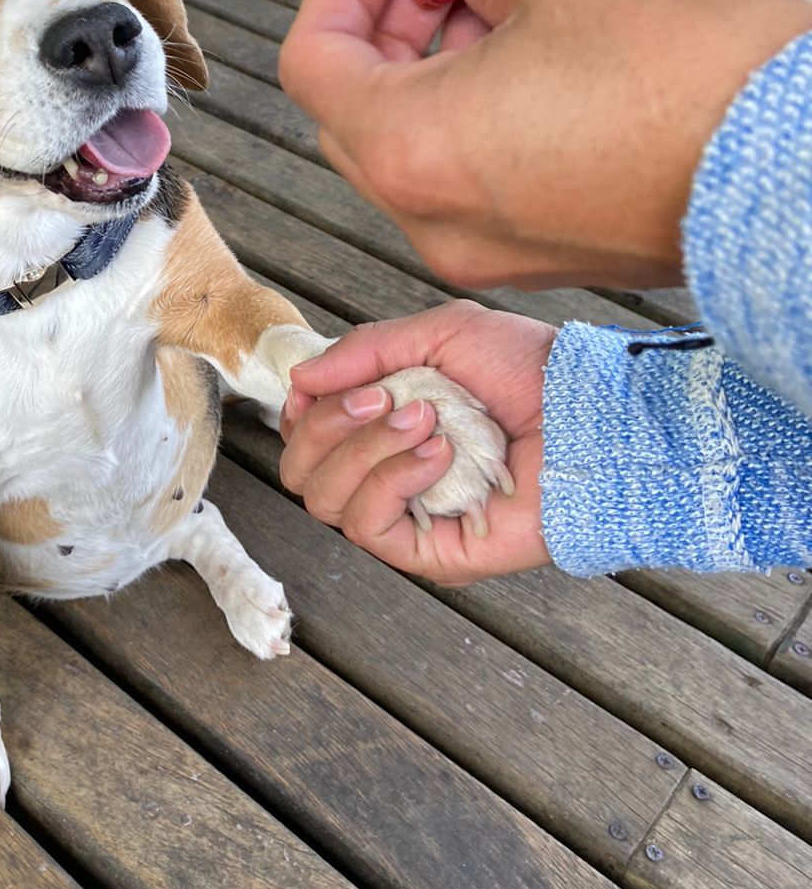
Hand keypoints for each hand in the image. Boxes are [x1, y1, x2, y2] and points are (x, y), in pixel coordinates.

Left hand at [279, 0, 811, 289]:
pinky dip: (486, 116)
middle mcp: (441, 222)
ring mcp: (501, 253)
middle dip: (388, 27)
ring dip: (440, 69)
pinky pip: (485, 183)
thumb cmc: (701, 61)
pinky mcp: (559, 256)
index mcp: (413, 149)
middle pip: (359, 116)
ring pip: (425, 153)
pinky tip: (545, 54)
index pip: (313, 63)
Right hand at [280, 302, 555, 584]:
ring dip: (364, 450)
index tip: (337, 383)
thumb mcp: (441, 334)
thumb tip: (298, 379)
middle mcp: (387, 476)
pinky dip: (391, 480)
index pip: (304, 436)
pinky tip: (436, 453)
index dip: (307, 409)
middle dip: (329, 426)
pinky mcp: (430, 553)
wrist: (590, 413)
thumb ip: (366, 349)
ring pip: (325, 500)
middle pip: (301, 471)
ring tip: (425, 420)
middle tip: (383, 397)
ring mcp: (407, 518)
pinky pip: (368, 527)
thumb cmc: (529, 372)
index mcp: (383, 429)